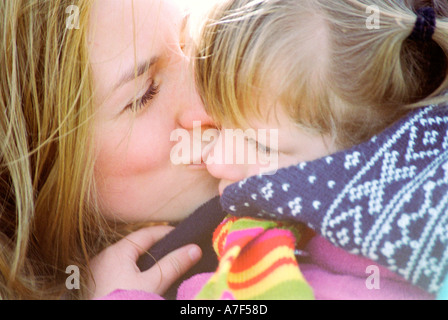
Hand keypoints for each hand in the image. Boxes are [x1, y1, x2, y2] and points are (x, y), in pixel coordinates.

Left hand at [87, 226, 201, 298]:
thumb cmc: (124, 301)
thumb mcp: (153, 284)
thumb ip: (174, 264)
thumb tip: (195, 249)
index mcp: (117, 251)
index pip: (146, 233)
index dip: (166, 232)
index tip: (183, 234)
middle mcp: (103, 256)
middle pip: (135, 244)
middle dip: (156, 246)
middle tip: (176, 248)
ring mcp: (97, 270)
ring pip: (126, 257)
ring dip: (143, 259)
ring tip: (162, 264)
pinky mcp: (95, 283)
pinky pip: (117, 269)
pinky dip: (131, 269)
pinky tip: (141, 279)